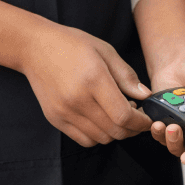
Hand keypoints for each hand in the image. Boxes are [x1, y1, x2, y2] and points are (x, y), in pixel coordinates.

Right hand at [22, 23, 153, 146]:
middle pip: (114, 131)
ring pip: (100, 138)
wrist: (36, 48)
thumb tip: (146, 95)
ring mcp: (64, 113)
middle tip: (138, 118)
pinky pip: (83, 139)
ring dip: (116, 133)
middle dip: (132, 129)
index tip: (148, 119)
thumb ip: (126, 76)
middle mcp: (77, 100)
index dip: (140, 122)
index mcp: (94, 79)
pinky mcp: (55, 120)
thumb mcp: (105, 51)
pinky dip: (98, 135)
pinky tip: (103, 120)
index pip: (123, 115)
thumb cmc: (73, 45)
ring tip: (120, 116)